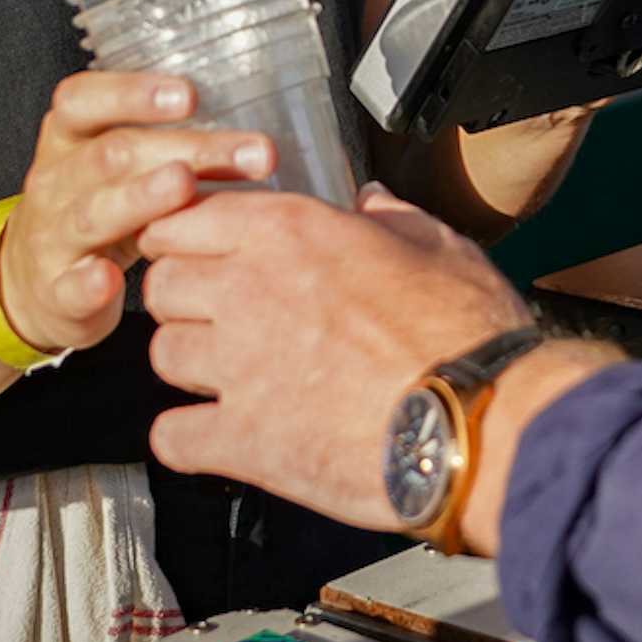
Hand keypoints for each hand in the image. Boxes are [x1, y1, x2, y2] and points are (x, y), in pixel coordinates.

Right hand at [0, 71, 275, 357]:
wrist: (32, 281)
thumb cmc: (97, 205)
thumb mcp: (122, 165)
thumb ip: (172, 144)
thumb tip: (251, 131)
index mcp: (69, 136)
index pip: (86, 100)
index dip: (134, 93)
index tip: (190, 95)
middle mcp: (56, 179)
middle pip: (113, 154)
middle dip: (185, 149)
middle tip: (248, 151)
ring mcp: (51, 234)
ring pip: (93, 212)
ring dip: (140, 197)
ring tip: (183, 185)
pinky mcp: (54, 290)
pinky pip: (70, 285)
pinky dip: (89, 282)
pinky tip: (111, 280)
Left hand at [142, 184, 530, 528]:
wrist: (482, 419)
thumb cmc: (466, 329)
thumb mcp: (437, 244)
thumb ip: (390, 217)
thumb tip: (370, 200)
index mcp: (290, 231)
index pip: (183, 218)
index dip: (186, 238)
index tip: (202, 255)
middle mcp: (249, 288)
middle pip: (159, 284)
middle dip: (182, 299)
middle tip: (216, 317)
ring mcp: (240, 367)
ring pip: (161, 354)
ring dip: (189, 366)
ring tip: (226, 378)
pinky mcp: (244, 440)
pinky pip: (171, 437)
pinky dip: (188, 440)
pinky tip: (218, 437)